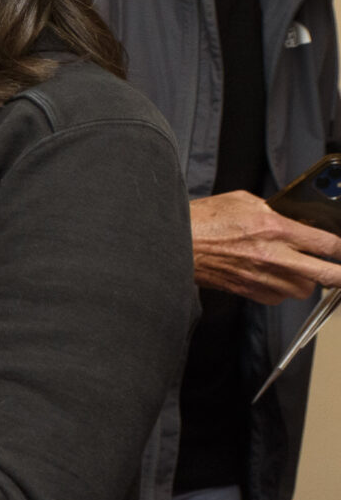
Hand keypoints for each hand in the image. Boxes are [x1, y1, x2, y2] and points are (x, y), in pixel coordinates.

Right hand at [192, 191, 340, 302]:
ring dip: (306, 281)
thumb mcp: (242, 201)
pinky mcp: (249, 292)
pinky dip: (280, 290)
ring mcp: (263, 277)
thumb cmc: (203, 220)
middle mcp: (274, 256)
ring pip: (305, 290)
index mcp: (276, 228)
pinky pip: (279, 298)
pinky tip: (271, 277)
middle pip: (328, 275)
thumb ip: (274, 210)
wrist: (173, 244)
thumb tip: (291, 216)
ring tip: (297, 270)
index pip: (328, 244)